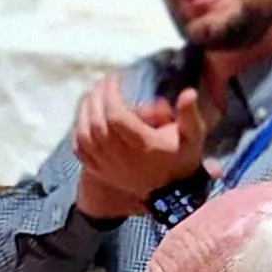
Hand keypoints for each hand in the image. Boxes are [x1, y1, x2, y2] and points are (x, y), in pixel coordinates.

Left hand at [73, 72, 209, 221]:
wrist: (171, 194)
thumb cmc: (182, 159)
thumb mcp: (193, 136)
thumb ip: (190, 114)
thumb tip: (189, 93)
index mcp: (143, 145)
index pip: (116, 116)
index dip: (111, 94)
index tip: (115, 78)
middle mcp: (122, 157)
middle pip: (97, 122)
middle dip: (96, 97)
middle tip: (103, 82)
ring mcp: (108, 166)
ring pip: (85, 135)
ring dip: (84, 110)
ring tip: (91, 94)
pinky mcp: (100, 171)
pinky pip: (80, 150)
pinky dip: (78, 131)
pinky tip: (83, 117)